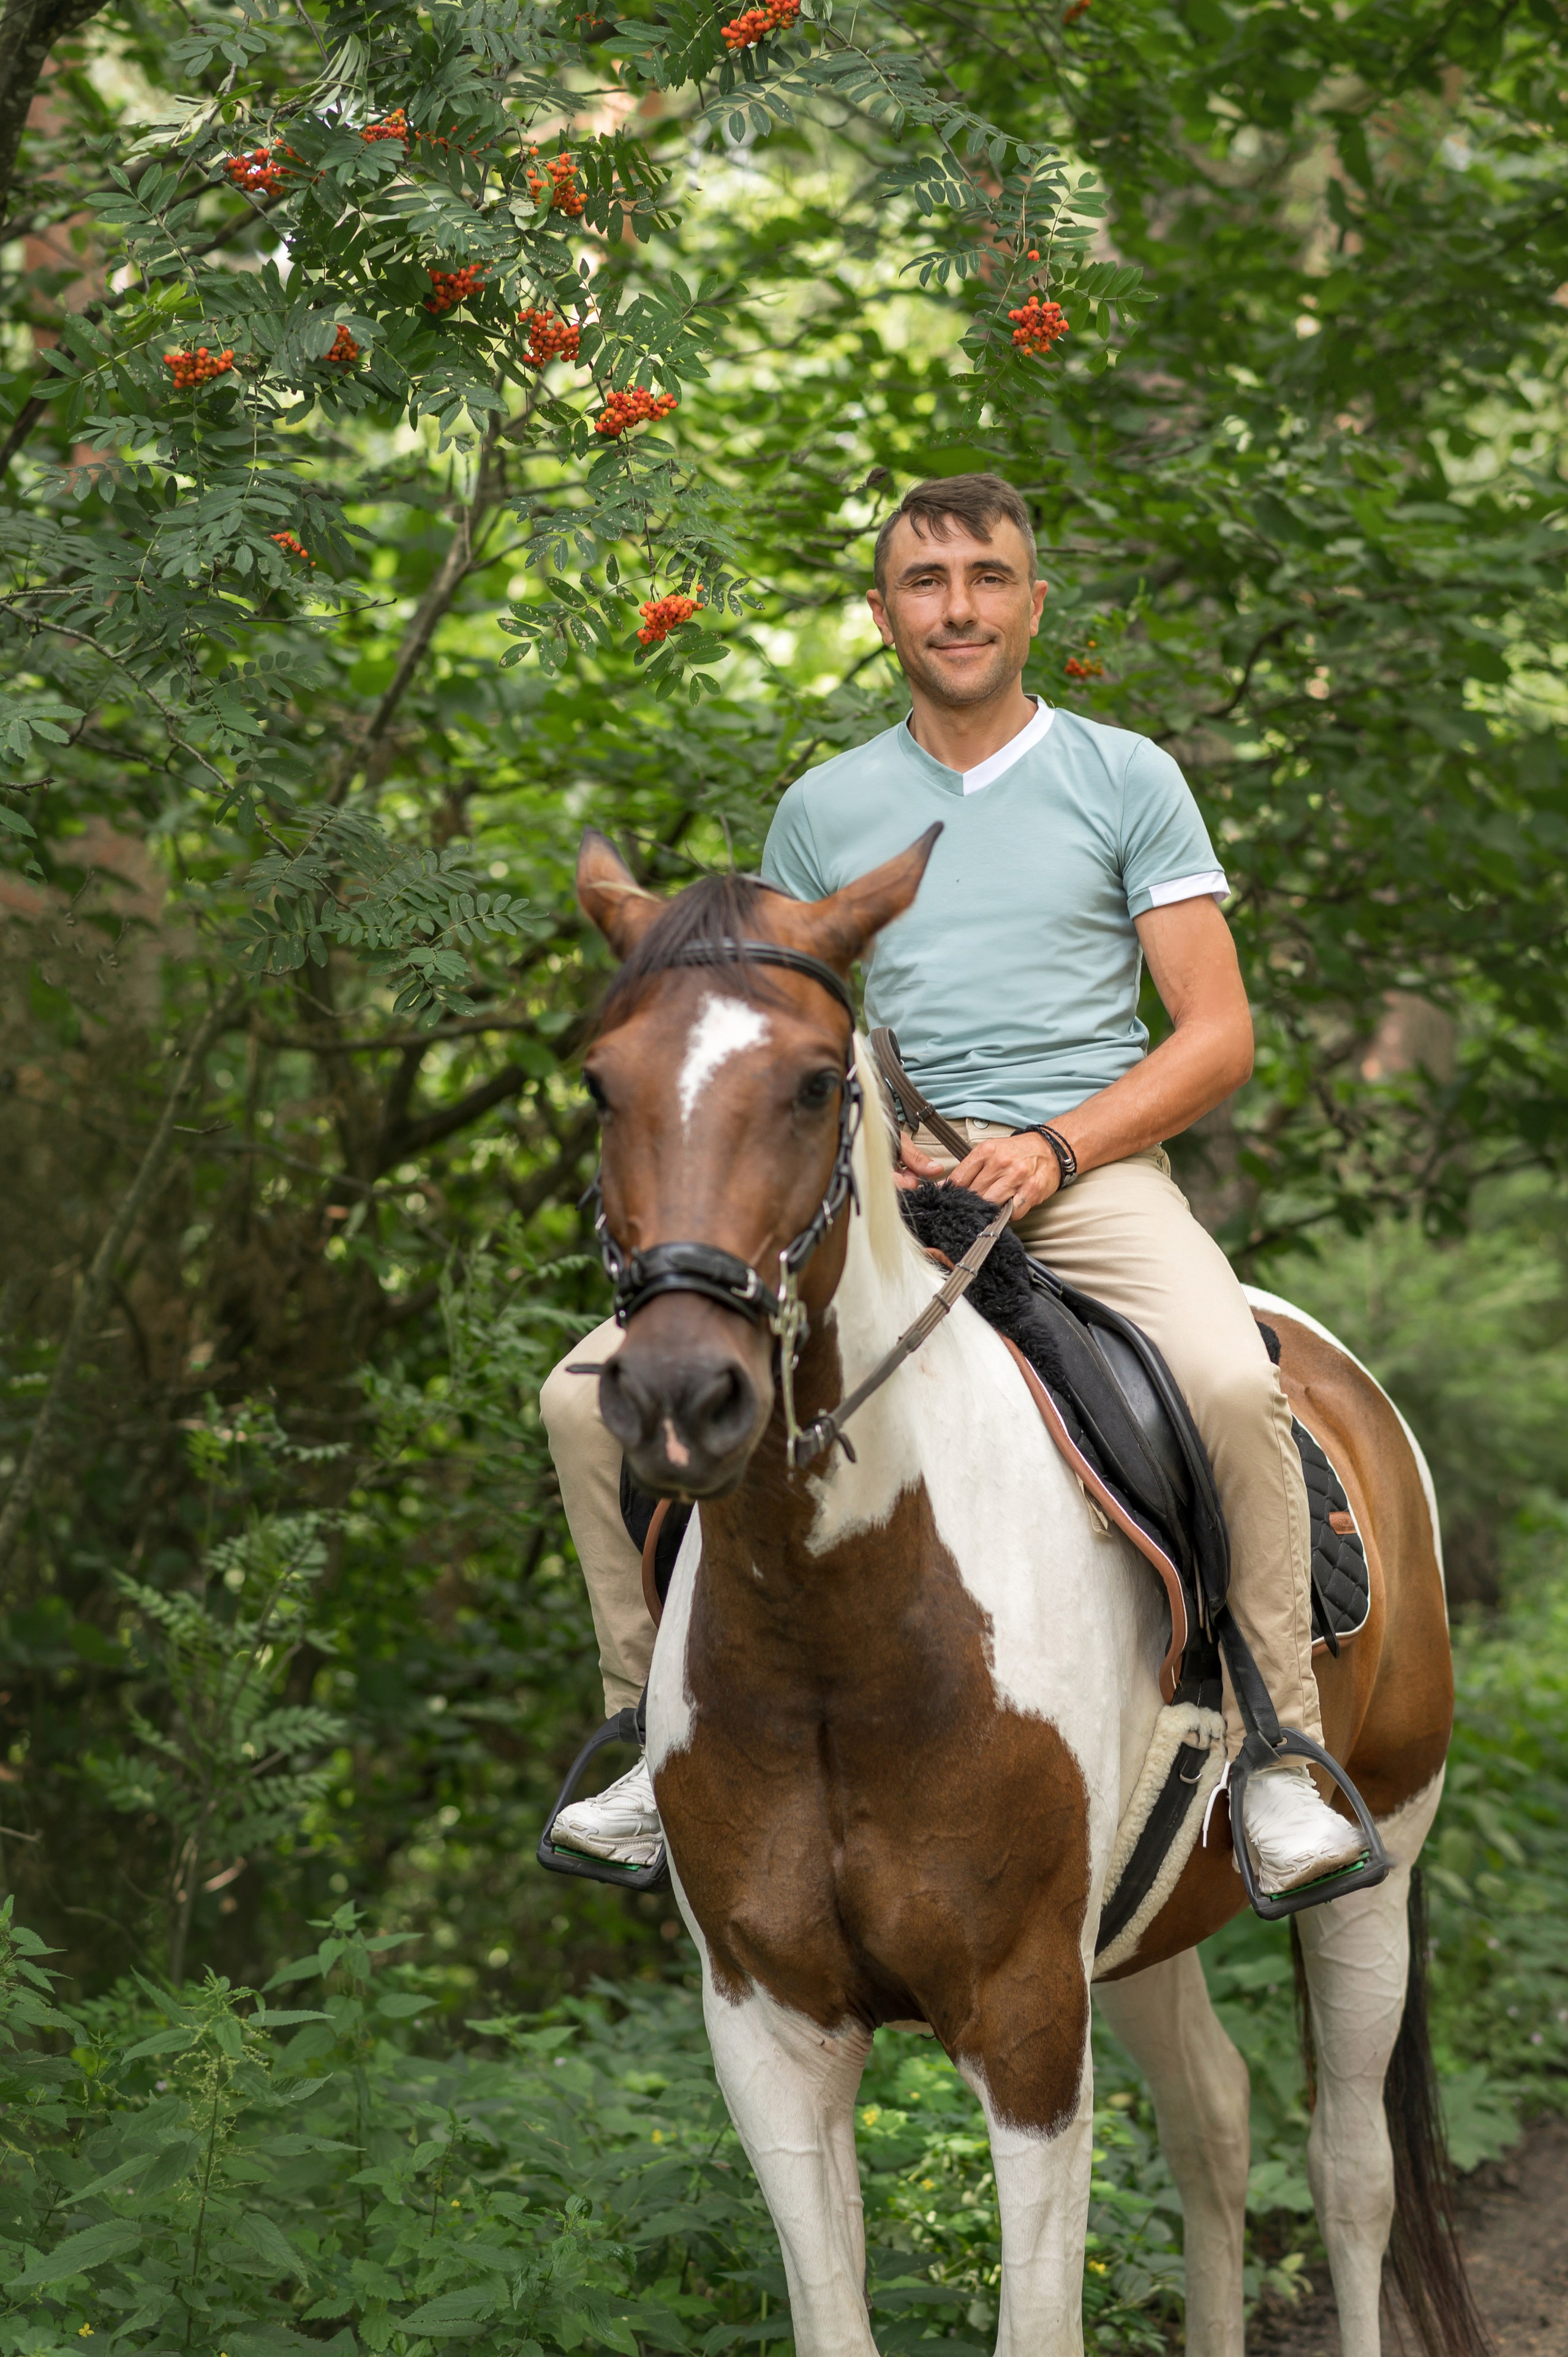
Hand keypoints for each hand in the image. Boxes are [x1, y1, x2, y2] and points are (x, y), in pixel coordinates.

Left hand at [896, 1130, 1061, 1215]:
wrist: (1050, 1148)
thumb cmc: (1017, 1152)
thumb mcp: (991, 1151)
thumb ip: (969, 1168)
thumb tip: (945, 1186)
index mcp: (986, 1151)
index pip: (959, 1178)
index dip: (952, 1193)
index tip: (950, 1201)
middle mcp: (1001, 1163)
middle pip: (974, 1193)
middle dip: (970, 1204)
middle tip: (970, 1209)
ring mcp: (1017, 1177)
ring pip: (991, 1204)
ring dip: (988, 1210)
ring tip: (988, 1211)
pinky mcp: (1032, 1190)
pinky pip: (1013, 1212)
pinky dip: (1009, 1215)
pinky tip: (1008, 1208)